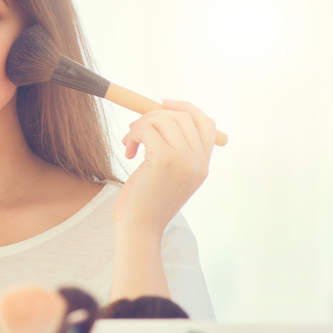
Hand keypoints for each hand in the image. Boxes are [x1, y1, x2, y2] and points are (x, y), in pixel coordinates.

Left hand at [113, 100, 215, 235]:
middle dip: (154, 115)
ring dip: (140, 125)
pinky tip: (127, 150)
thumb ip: (173, 152)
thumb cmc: (146, 203)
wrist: (139, 228)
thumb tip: (158, 118)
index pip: (206, 124)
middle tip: (135, 130)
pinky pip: (147, 129)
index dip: (185, 108)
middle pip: (182, 117)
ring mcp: (184, 160)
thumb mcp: (167, 176)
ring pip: (163, 119)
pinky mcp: (164, 159)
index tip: (162, 103)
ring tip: (129, 142)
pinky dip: (133, 134)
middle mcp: (198, 161)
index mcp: (203, 165)